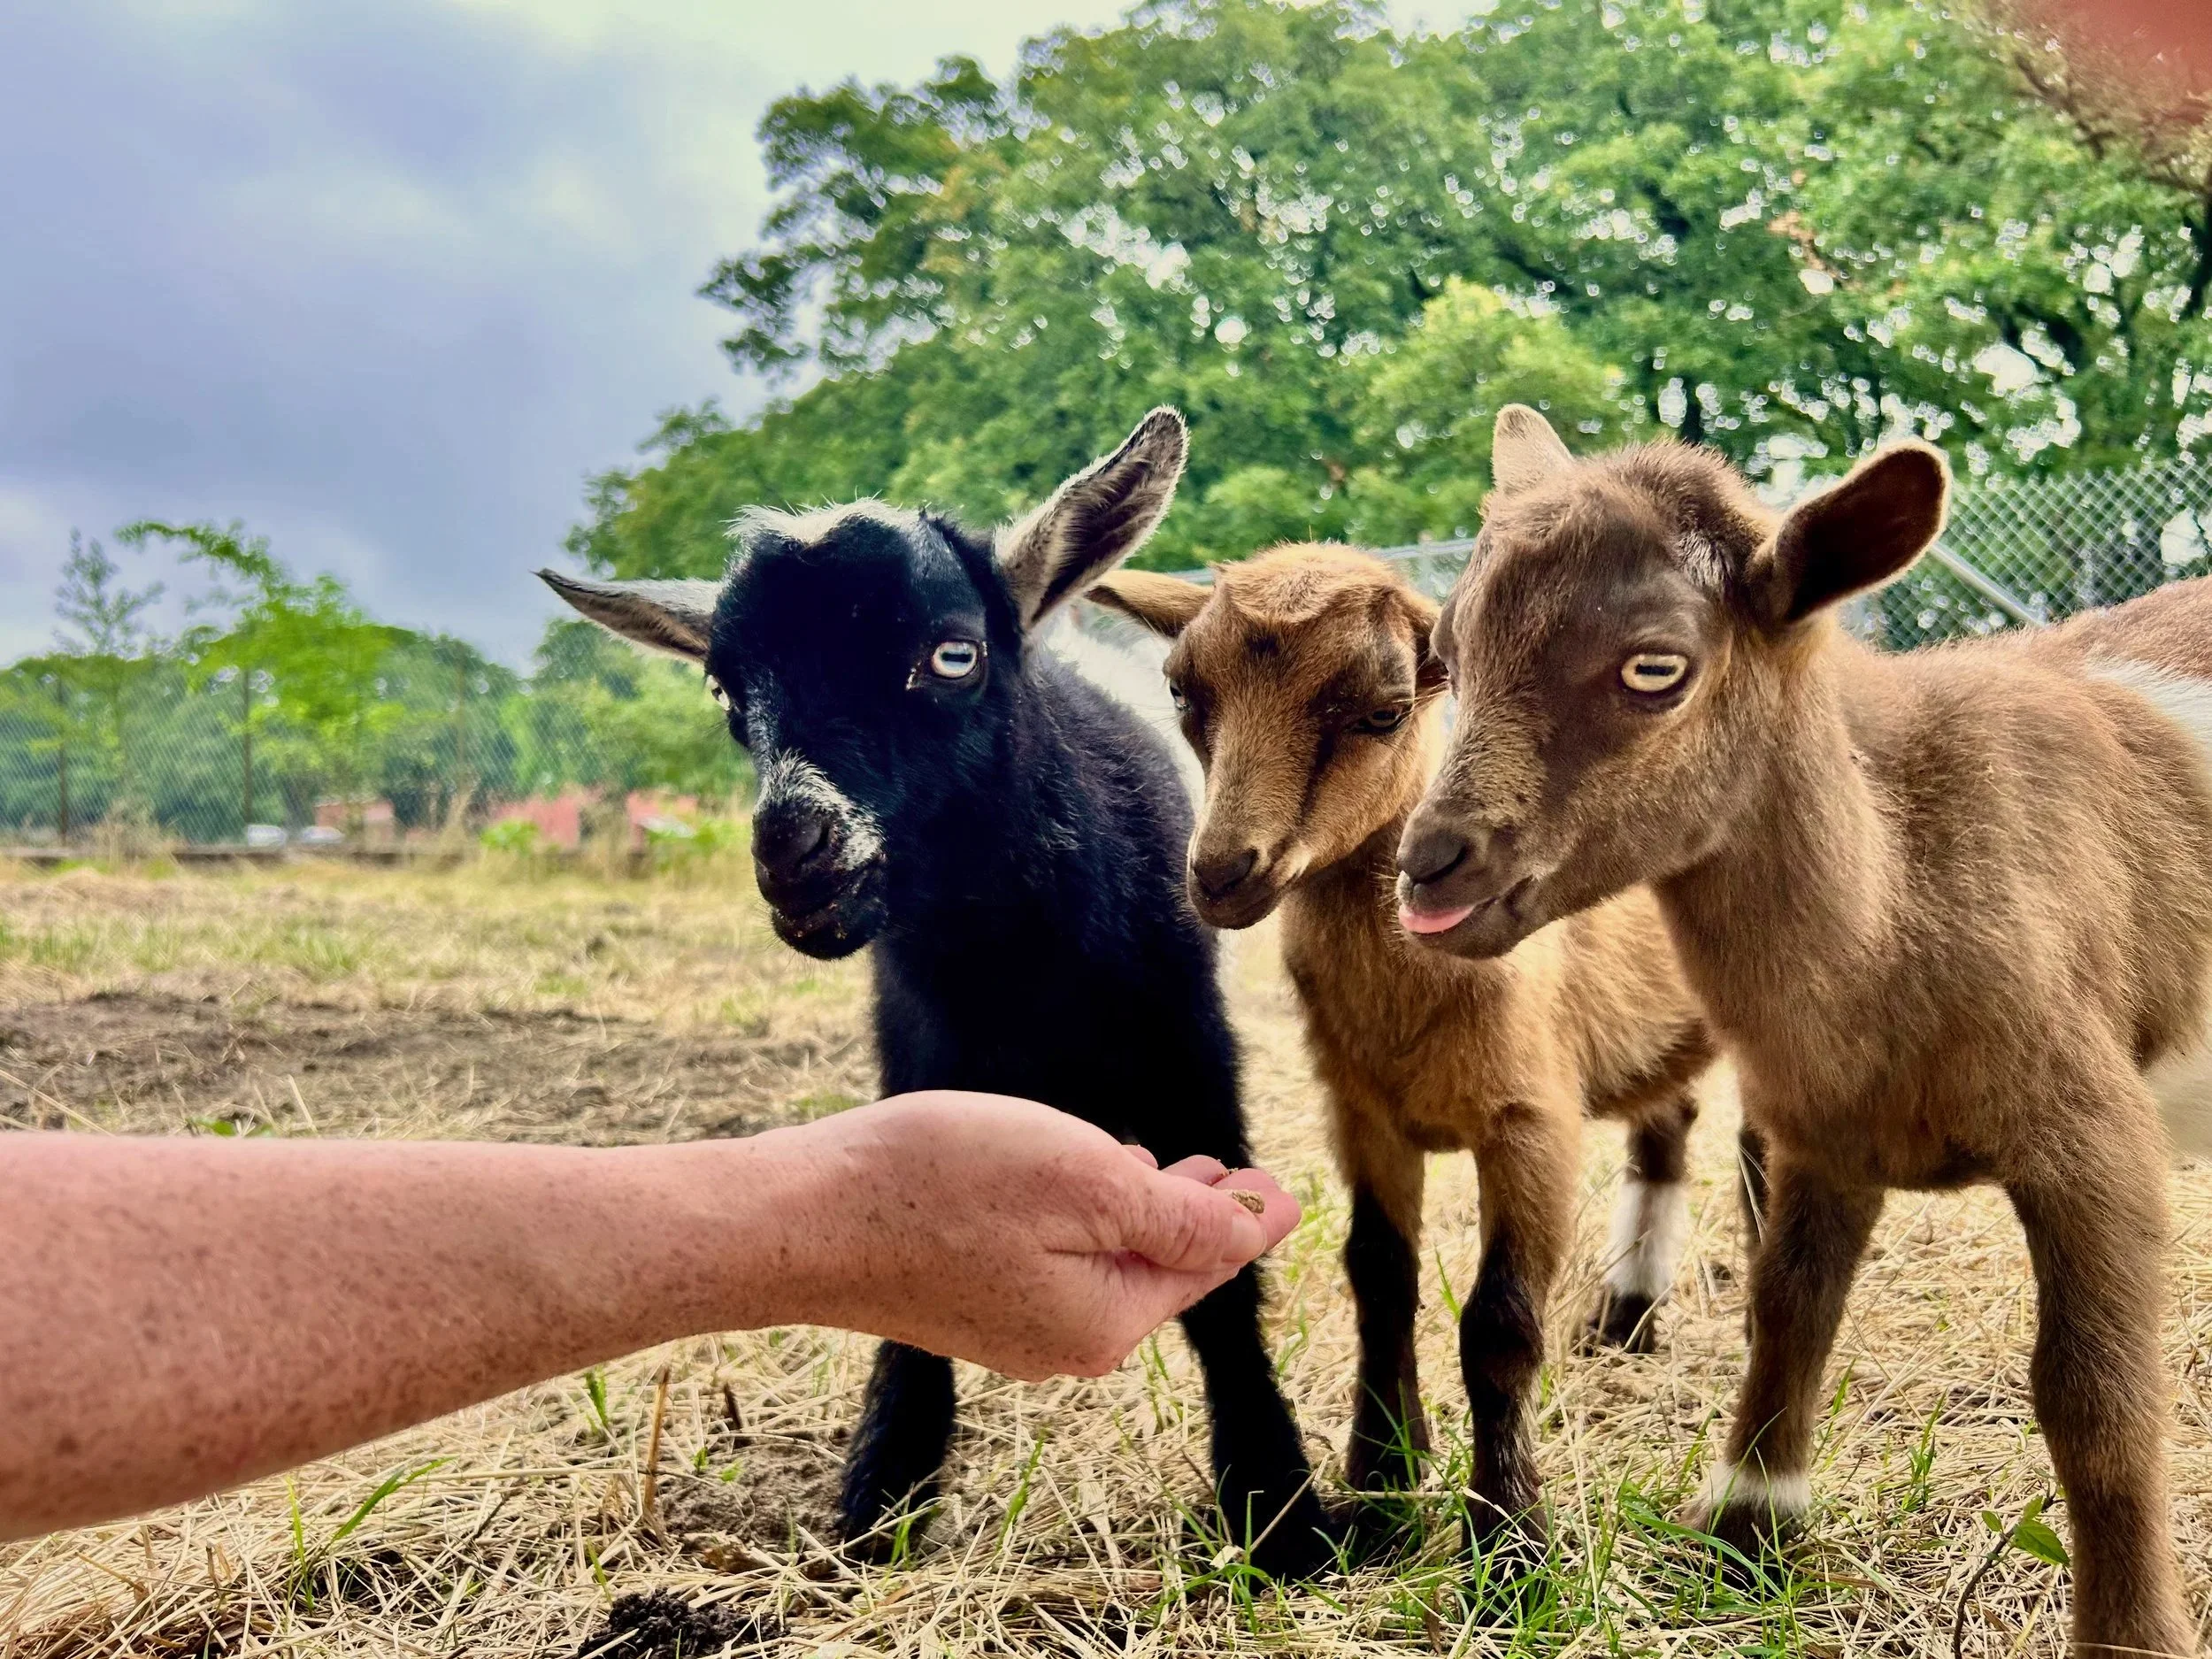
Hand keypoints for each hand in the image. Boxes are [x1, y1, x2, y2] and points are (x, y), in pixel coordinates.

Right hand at [747, 1091, 1300, 1379]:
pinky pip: (1056, 1266)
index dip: (1246, 1216)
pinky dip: (1088, 1226)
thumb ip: (1178, 1216)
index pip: (1203, 1262)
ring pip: (1105, 1267)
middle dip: (1201, 1221)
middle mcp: (1064, 1344)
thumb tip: (1258, 1229)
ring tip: (1176, 1171)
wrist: (805, 1219)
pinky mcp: (965, 1304)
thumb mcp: (1088, 1183)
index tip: (1284, 1186)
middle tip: (1241, 1178)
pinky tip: (1084, 1189)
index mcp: (1107, 1320)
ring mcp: (1009, 1330)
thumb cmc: (945, 1187)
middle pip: (1157, 1272)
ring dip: (1143, 1217)